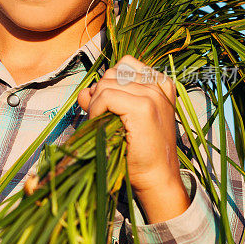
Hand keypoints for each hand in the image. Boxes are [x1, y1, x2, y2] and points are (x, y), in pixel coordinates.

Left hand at [77, 54, 190, 222]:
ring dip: (96, 104)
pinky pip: (105, 96)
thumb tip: (84, 92)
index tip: (110, 107)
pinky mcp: (144, 107)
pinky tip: (104, 126)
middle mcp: (159, 84)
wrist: (155, 178)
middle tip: (104, 119)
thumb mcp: (123, 117)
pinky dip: (96, 110)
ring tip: (106, 125)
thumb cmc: (139, 150)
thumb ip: (105, 99)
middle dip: (100, 95)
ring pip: (106, 83)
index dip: (109, 84)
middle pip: (112, 73)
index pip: (123, 65)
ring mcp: (153, 94)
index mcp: (161, 83)